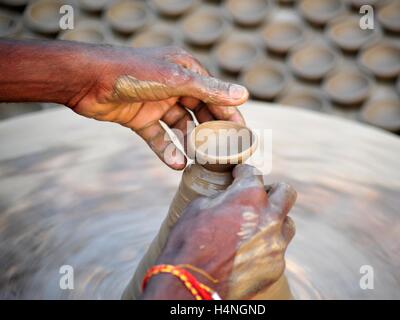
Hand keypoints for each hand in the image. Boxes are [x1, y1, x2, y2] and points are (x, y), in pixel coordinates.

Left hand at [70, 46, 248, 169]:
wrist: (89, 80)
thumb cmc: (133, 72)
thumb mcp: (176, 80)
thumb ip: (209, 90)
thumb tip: (243, 95)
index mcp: (186, 71)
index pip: (216, 96)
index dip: (230, 116)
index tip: (243, 136)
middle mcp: (174, 86)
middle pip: (200, 113)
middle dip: (211, 133)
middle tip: (224, 154)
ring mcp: (157, 103)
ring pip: (181, 127)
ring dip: (190, 144)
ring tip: (200, 162)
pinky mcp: (141, 118)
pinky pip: (159, 137)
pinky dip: (168, 150)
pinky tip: (177, 164)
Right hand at [142, 164, 296, 299]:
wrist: (192, 283)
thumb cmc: (189, 242)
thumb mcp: (198, 207)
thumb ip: (221, 197)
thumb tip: (226, 198)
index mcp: (249, 195)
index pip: (253, 173)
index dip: (243, 172)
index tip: (239, 175)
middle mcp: (270, 216)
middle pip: (286, 192)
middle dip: (272, 192)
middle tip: (258, 198)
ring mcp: (276, 243)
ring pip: (286, 224)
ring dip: (274, 221)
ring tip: (256, 228)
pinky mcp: (276, 266)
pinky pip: (277, 251)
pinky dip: (265, 249)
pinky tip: (248, 253)